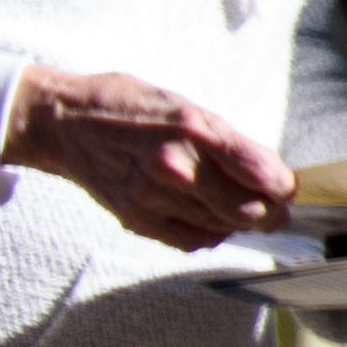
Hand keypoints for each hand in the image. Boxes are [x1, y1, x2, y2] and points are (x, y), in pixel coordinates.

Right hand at [0, 63, 295, 247]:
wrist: (62, 123)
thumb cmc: (125, 106)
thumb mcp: (183, 105)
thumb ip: (224, 140)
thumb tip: (267, 175)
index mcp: (194, 128)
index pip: (264, 174)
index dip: (284, 186)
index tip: (283, 187)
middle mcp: (177, 165)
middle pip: (250, 211)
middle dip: (270, 212)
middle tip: (271, 207)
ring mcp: (155, 196)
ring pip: (225, 229)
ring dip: (238, 222)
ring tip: (234, 207)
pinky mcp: (138, 219)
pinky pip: (193, 241)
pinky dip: (209, 234)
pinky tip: (204, 217)